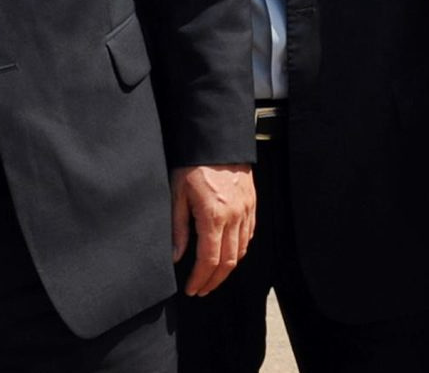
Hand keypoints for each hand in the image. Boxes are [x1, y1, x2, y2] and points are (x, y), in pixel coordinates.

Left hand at [172, 163, 254, 295]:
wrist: (217, 141)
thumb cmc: (193, 164)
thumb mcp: (177, 195)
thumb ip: (178, 228)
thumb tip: (176, 256)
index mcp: (213, 216)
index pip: (209, 260)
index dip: (200, 279)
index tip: (192, 288)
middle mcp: (234, 217)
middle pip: (229, 262)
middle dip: (214, 280)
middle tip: (201, 289)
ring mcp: (246, 211)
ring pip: (242, 251)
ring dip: (227, 268)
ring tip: (212, 276)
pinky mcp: (252, 205)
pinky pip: (249, 235)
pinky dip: (239, 249)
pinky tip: (228, 252)